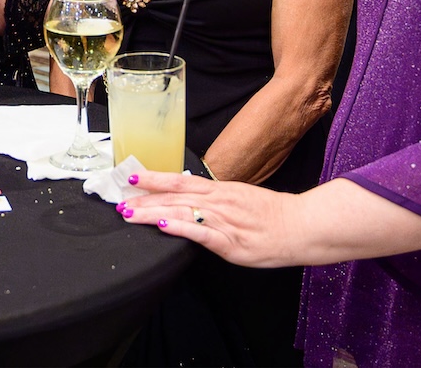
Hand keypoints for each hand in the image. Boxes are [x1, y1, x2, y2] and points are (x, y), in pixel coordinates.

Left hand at [115, 169, 298, 268]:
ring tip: (131, 213)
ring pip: (183, 212)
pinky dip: (182, 228)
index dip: (154, 178)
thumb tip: (187, 195)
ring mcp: (225, 221)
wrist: (302, 226)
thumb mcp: (239, 197)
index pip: (180, 180)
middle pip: (175, 196)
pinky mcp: (232, 243)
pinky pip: (203, 233)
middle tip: (119, 201)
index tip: (131, 178)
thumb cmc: (272, 214)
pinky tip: (165, 226)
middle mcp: (219, 201)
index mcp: (220, 190)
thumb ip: (213, 198)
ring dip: (154, 212)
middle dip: (145, 199)